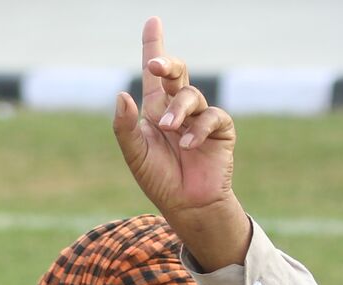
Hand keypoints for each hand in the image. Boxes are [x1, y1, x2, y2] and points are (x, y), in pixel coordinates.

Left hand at [112, 18, 249, 266]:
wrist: (187, 205)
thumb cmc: (159, 180)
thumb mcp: (135, 154)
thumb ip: (125, 127)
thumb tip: (122, 94)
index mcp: (156, 109)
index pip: (155, 74)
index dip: (154, 46)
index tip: (153, 21)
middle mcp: (178, 108)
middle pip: (177, 73)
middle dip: (168, 64)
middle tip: (155, 66)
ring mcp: (200, 117)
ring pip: (191, 95)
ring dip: (179, 111)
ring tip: (170, 131)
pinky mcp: (220, 130)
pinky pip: (213, 116)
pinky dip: (199, 128)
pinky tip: (187, 144)